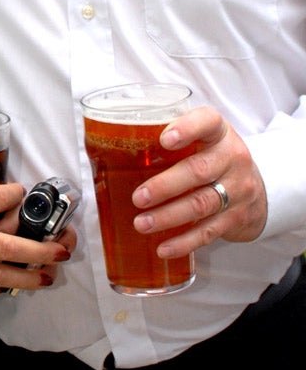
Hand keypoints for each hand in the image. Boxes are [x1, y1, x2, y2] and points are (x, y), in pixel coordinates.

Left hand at [131, 105, 267, 257]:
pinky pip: (209, 231)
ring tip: (142, 223)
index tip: (164, 139)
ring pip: (202, 204)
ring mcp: (238, 189)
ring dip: (168, 216)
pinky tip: (163, 248)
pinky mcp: (237, 218)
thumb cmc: (214, 156)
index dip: (187, 128)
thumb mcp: (202, 137)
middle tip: (137, 197)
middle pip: (199, 170)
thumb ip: (169, 134)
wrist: (260, 190)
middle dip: (165, 186)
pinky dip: (184, 242)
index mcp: (219, 132)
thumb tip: (110, 142)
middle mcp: (232, 158)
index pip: (208, 122)